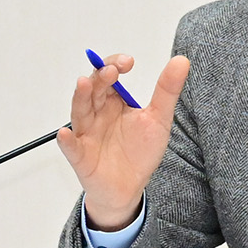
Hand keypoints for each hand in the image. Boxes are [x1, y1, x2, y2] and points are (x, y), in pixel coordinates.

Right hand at [56, 52, 191, 229]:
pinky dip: (67, 141)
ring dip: (80, 97)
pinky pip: (72, 148)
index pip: (109, 76)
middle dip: (101, 78)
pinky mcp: (81, 157)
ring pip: (80, 112)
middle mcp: (97, 114)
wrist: (129, 187)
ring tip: (84, 84)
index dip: (114, 65)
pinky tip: (66, 134)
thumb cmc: (139, 152)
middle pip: (94, 90)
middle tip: (111, 70)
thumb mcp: (158, 119)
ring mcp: (87, 134)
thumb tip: (181, 61)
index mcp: (113, 102)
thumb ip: (167, 91)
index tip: (128, 62)